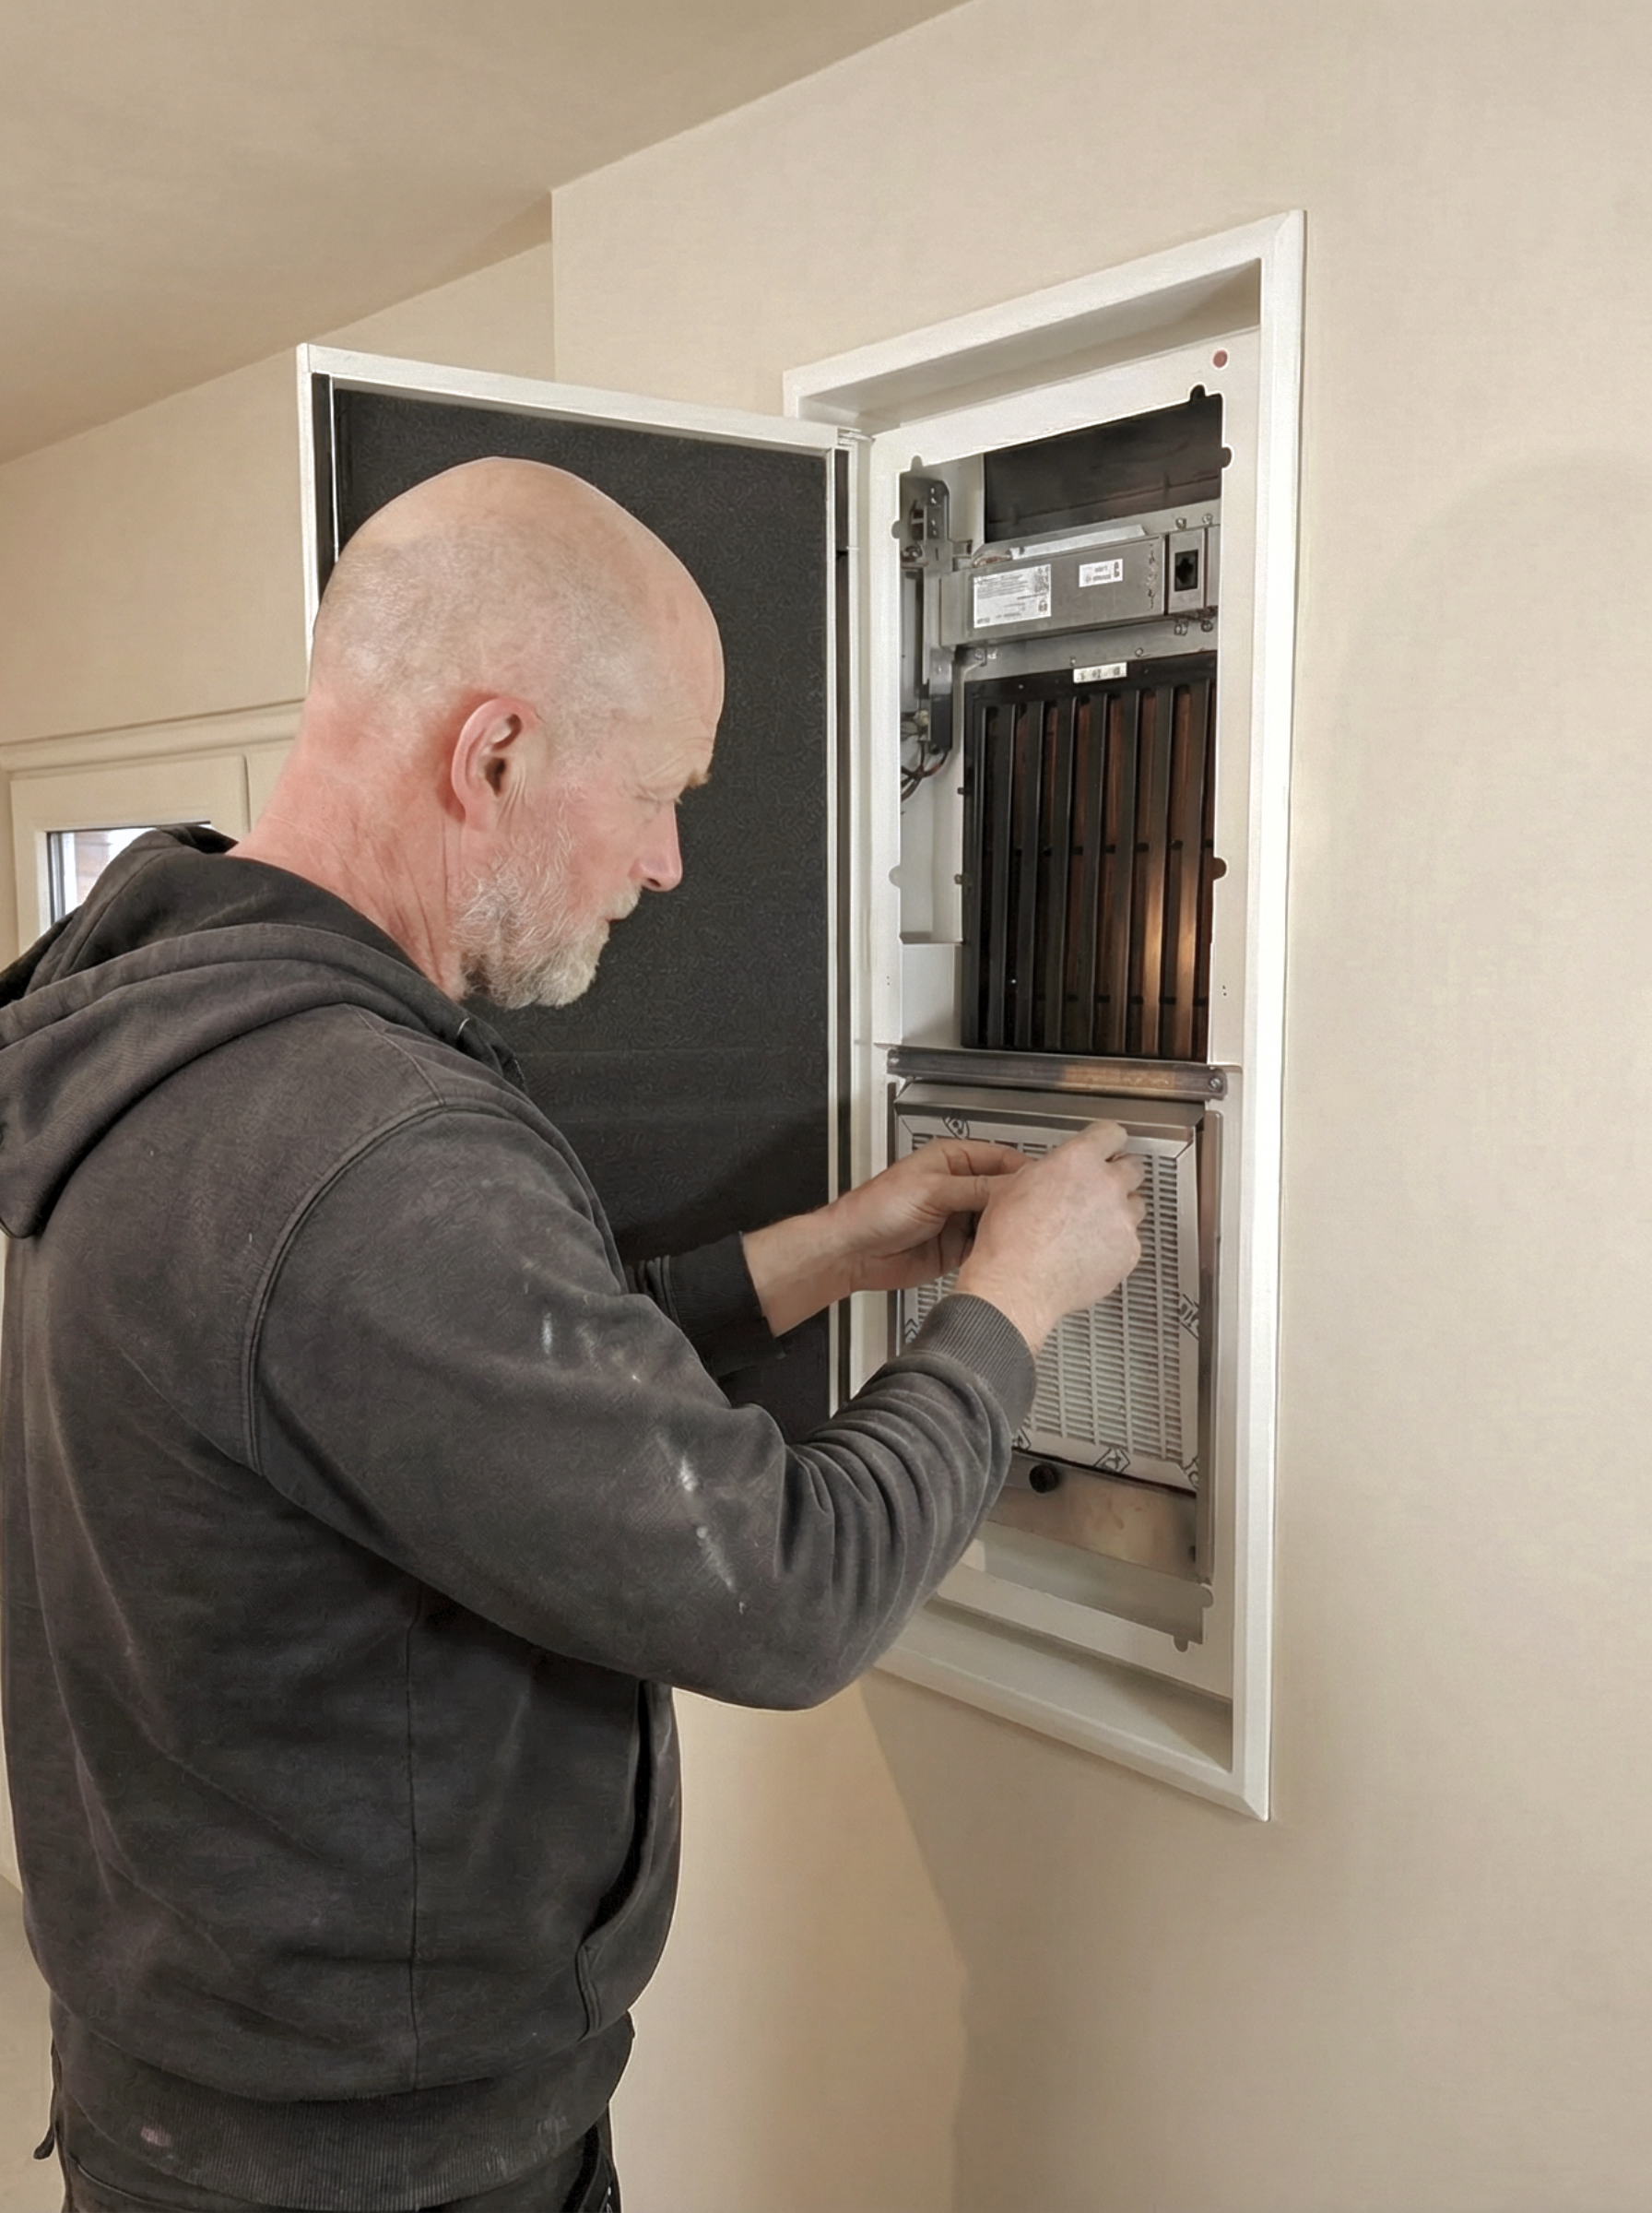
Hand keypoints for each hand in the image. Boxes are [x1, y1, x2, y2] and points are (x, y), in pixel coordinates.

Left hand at [742, 1141, 1024, 1337]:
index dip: (1022, 1172)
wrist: (853, 1252)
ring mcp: (960, 1218)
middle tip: (1044, 1215)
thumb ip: (974, 1188)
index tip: (1044, 1186)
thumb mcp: (930, 1190)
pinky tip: (1010, 1254)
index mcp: (952, 1160)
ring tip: (1031, 1236)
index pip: (1000, 1159)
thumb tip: (1011, 1186)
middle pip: (1004, 1192)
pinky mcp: (958, 1248)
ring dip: (1010, 1229)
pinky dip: (997, 1250)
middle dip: (1020, 1203)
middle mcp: (959, 1187)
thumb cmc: (875, 1210)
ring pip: (999, 1221)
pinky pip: (986, 1246)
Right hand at [955, 1120, 1146, 1353]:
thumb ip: (1046, 1172)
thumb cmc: (1009, 1240)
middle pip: (1133, 1167)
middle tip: (1100, 1189)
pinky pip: (1130, 1241)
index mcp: (1078, 1161)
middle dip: (1119, 1175)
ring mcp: (1121, 1220)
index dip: (1107, 1140)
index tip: (1108, 1146)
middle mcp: (1107, 1186)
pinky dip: (1115, 1245)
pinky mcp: (1129, 1252)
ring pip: (1135, 1206)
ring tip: (1092, 1227)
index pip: (1111, 1134)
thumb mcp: (1012, 1186)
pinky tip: (1089, 1253)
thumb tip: (1053, 1174)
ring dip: (1119, 1211)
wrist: (1017, 1284)